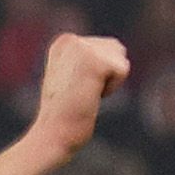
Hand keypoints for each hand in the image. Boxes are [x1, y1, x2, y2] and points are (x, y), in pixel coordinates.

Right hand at [26, 34, 129, 154]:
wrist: (52, 134)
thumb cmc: (63, 114)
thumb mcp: (73, 76)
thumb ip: (90, 59)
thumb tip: (117, 48)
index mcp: (64, 42)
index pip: (107, 46)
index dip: (99, 72)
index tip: (75, 87)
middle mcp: (71, 40)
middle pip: (117, 49)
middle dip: (107, 74)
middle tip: (80, 92)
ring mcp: (82, 49)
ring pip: (121, 59)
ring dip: (109, 81)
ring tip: (85, 93)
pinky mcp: (95, 62)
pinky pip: (122, 71)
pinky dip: (111, 89)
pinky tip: (89, 96)